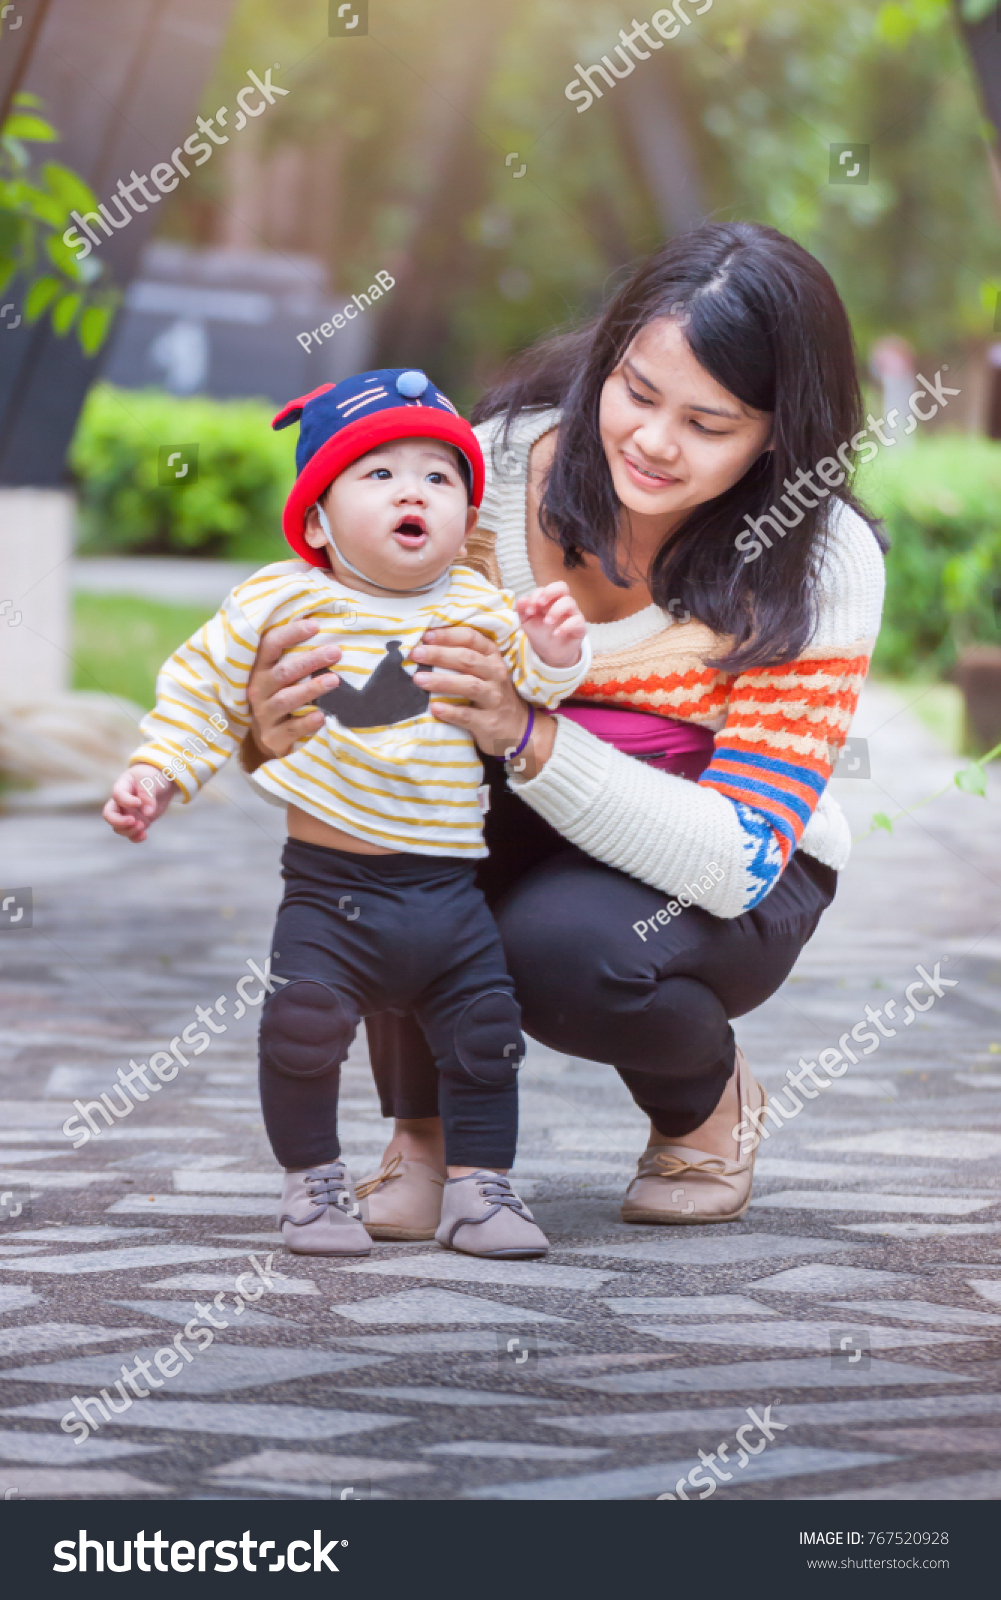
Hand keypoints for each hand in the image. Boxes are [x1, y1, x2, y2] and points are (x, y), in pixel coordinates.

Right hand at [103, 764, 177, 843]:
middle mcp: (121, 802)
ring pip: (119, 827)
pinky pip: (130, 833)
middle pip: (109, 815)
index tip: (139, 802)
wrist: (161, 782)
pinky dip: (135, 837)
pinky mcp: (137, 822)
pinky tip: (144, 836)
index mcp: (122, 787)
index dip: (126, 802)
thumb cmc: (152, 777)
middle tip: (133, 821)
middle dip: (118, 821)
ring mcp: (127, 814)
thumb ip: (148, 795)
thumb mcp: (150, 781)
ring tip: (142, 826)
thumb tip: (147, 813)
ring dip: (128, 831)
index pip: (117, 795)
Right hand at [247, 617, 342, 759]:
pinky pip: (291, 729)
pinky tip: (322, 716)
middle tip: (335, 652)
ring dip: (310, 689)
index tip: (315, 625)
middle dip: (309, 660)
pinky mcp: (273, 738)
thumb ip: (293, 655)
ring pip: (286, 700)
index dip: (290, 633)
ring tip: (334, 680)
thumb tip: (325, 625)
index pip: (269, 645)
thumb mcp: (280, 677)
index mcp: (259, 670)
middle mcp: (258, 690)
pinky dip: (307, 722)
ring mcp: (264, 715)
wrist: (269, 739)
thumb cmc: (281, 697)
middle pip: (282, 672)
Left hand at [411, 625, 555, 775]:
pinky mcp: (489, 722)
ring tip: (418, 679)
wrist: (518, 729)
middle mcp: (496, 675)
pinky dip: (450, 711)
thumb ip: (464, 657)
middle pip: (467, 659)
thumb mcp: (486, 671)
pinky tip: (434, 708)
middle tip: (416, 654)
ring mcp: (494, 699)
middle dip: (440, 654)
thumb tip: (426, 646)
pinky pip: (467, 715)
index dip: (448, 635)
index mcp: (492, 657)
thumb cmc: (492, 694)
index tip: (426, 636)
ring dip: (442, 681)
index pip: (472, 638)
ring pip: (469, 685)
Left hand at [516, 582, 586, 668]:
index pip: (545, 589)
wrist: (550, 653)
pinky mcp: (580, 627)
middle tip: (540, 604)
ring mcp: (572, 614)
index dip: (536, 596)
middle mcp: (562, 603)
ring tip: (546, 623)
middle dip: (550, 592)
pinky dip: (566, 626)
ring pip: (569, 602)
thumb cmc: (540, 633)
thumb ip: (522, 609)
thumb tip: (523, 599)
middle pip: (562, 587)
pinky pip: (577, 621)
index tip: (528, 611)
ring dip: (555, 610)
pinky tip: (556, 634)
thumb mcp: (527, 622)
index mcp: (549, 600)